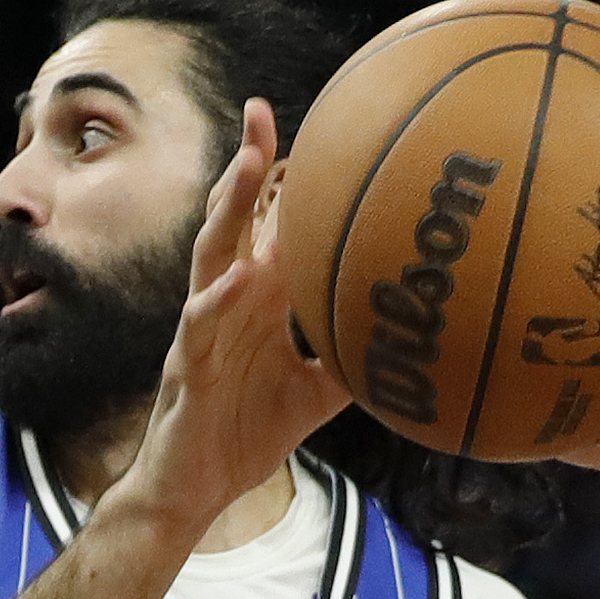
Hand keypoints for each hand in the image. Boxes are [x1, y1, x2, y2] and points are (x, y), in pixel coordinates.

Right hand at [118, 100, 348, 536]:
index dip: (282, 179)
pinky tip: (236, 279)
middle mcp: (227, 301)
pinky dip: (216, 301)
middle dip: (244, 165)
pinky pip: (199, 326)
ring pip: (210, 255)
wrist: (197, 488)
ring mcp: (203, 329)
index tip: (314, 127)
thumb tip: (412, 348)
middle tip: (259, 110)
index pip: (269, 225)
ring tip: (243, 164)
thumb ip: (352, 359)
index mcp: (256, 301)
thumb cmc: (247, 432)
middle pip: (234, 219)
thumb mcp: (316, 395)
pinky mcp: (187, 367)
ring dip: (226, 209)